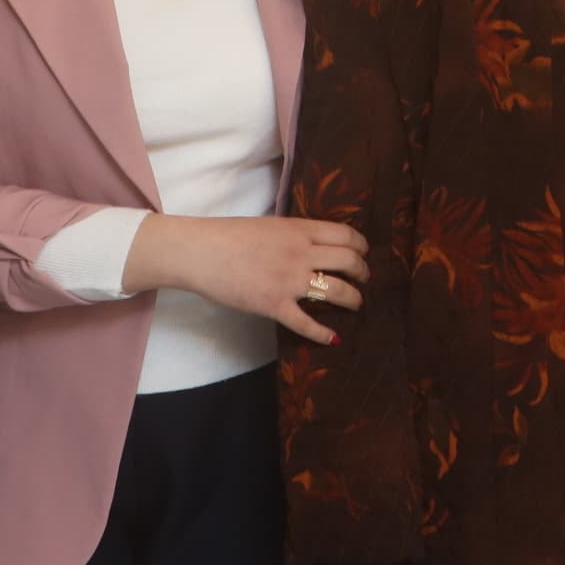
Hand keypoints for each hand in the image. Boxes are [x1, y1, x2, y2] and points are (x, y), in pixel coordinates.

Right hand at [133, 215, 370, 343]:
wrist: (200, 252)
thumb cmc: (228, 236)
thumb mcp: (269, 225)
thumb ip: (293, 235)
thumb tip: (311, 246)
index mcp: (299, 230)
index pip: (345, 235)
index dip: (361, 246)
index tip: (364, 253)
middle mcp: (301, 253)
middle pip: (349, 262)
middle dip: (363, 272)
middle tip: (364, 279)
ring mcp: (289, 281)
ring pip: (337, 291)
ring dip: (353, 299)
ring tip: (356, 303)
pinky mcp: (274, 305)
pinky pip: (306, 323)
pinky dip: (323, 333)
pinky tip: (333, 338)